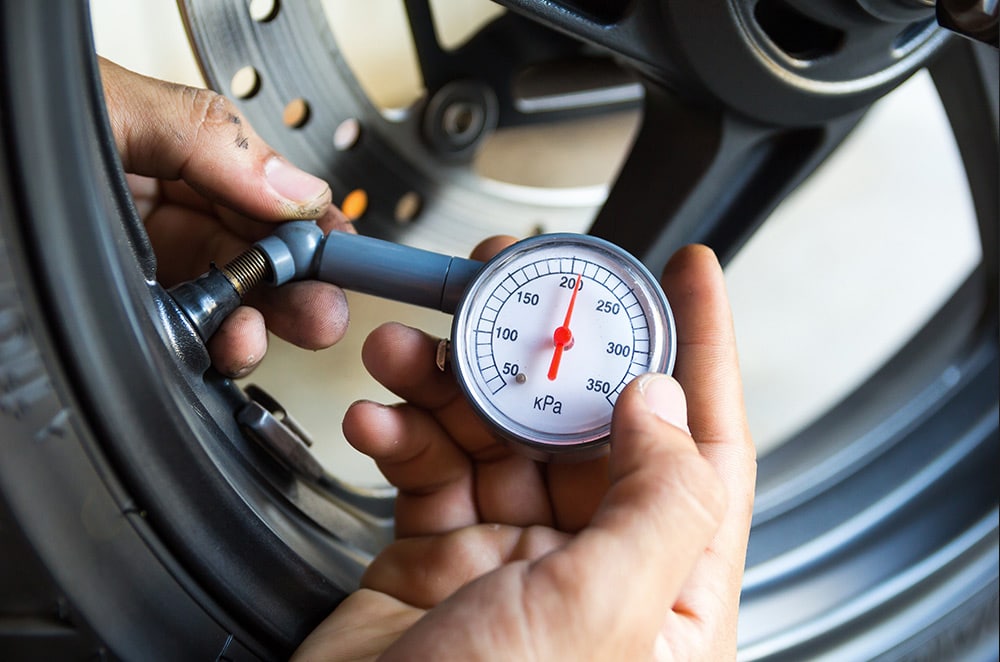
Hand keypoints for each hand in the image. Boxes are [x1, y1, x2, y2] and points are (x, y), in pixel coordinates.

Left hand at [99, 58, 350, 375]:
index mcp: (166, 146)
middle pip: (252, 253)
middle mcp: (156, 204)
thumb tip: (293, 184)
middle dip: (294, 287)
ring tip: (258, 338)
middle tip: (319, 313)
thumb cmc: (6, 135)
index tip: (339, 254)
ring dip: (254, 327)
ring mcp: (135, 263)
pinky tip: (223, 353)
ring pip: (222, 301)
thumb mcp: (108, 109)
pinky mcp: (115, 312)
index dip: (307, 223)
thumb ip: (206, 138)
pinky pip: (180, 335)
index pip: (263, 189)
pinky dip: (212, 350)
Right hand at [293, 242, 755, 659]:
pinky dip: (400, 436)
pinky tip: (377, 421)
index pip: (705, 448)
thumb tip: (659, 403)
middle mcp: (595, 569)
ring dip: (448, 382)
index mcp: (665, 591)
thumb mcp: (600, 617)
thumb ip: (653, 504)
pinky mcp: (439, 559)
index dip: (703, 348)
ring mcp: (514, 562)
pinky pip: (429, 471)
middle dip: (544, 348)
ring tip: (405, 349)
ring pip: (495, 435)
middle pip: (584, 424)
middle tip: (509, 284)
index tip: (692, 272)